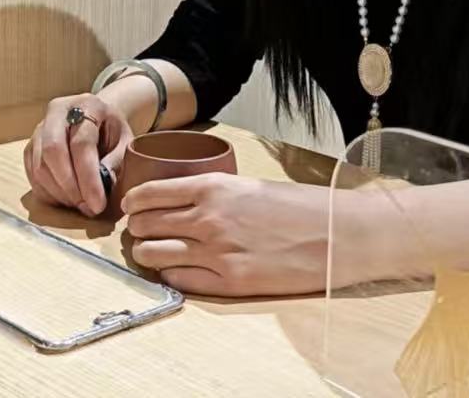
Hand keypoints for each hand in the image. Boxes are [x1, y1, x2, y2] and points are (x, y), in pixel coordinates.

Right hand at [24, 93, 132, 216]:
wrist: (97, 118)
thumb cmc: (112, 132)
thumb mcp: (125, 143)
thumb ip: (115, 164)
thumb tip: (99, 192)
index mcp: (87, 105)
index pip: (81, 144)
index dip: (88, 178)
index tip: (98, 205)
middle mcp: (58, 111)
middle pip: (52, 151)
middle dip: (70, 187)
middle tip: (87, 208)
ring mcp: (40, 128)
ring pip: (39, 166)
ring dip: (59, 193)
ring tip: (80, 204)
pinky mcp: (30, 146)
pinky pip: (32, 174)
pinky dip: (48, 193)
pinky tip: (66, 199)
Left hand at [122, 174, 335, 296]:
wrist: (338, 235)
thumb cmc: (301, 207)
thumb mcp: (250, 186)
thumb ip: (214, 194)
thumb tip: (183, 203)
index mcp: (213, 187)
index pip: (150, 193)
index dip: (134, 201)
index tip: (131, 206)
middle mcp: (208, 219)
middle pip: (146, 224)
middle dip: (137, 227)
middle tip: (139, 229)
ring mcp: (216, 253)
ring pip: (154, 253)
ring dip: (147, 252)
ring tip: (151, 251)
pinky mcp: (229, 283)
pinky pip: (179, 280)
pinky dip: (170, 274)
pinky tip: (176, 268)